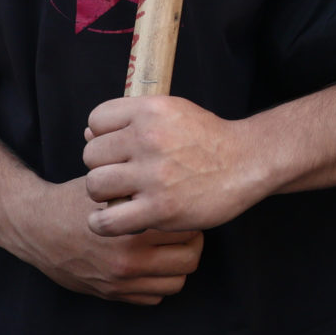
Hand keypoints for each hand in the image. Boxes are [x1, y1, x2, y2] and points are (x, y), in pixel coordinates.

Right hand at [3, 174, 203, 303]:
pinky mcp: (111, 295)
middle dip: (192, 242)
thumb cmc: (74, 200)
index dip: (190, 216)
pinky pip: (153, 297)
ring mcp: (120, 283)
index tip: (186, 207)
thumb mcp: (108, 187)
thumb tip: (179, 182)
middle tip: (185, 228)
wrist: (35, 228)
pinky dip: (158, 282)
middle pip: (189, 259)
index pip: (187, 229)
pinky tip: (152, 263)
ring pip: (176, 283)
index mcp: (131, 233)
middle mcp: (129, 263)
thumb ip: (141, 190)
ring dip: (178, 265)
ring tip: (171, 247)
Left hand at [81, 95, 263, 234]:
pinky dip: (102, 224)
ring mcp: (153, 174)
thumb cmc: (207, 139)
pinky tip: (114, 220)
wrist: (247, 162)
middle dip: (104, 167)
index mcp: (150, 110)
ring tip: (122, 197)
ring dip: (104, 194)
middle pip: (91, 155)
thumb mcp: (173, 112)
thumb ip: (132, 120)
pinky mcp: (159, 208)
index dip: (103, 137)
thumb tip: (88, 134)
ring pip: (94, 185)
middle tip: (124, 177)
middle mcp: (148, 138)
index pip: (95, 121)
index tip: (120, 150)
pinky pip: (107, 220)